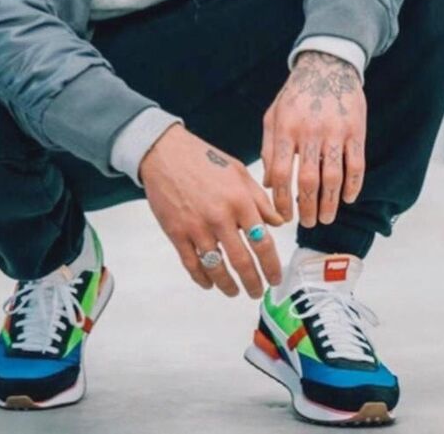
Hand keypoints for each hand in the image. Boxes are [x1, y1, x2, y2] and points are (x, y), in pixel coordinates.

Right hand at [138, 124, 284, 297]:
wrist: (164, 152)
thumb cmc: (203, 159)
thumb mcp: (238, 172)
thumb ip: (259, 199)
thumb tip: (278, 223)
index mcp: (239, 200)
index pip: (262, 242)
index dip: (272, 265)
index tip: (275, 277)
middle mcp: (220, 216)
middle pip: (242, 262)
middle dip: (253, 282)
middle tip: (258, 291)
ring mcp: (196, 227)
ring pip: (217, 268)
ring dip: (229, 285)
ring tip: (235, 291)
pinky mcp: (176, 233)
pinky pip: (192, 265)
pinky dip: (203, 278)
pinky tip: (210, 283)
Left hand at [260, 51, 365, 227]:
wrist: (327, 66)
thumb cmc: (295, 95)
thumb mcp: (273, 115)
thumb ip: (268, 148)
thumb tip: (267, 184)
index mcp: (285, 128)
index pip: (279, 172)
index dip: (280, 199)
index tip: (283, 217)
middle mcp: (309, 132)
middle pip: (307, 180)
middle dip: (306, 207)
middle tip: (308, 223)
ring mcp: (335, 132)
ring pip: (333, 177)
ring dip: (330, 203)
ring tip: (326, 218)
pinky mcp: (356, 131)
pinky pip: (356, 164)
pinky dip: (353, 185)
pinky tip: (348, 198)